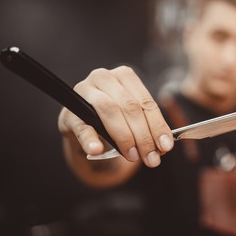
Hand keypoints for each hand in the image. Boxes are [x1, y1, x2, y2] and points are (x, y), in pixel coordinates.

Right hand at [58, 66, 173, 167]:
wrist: (84, 125)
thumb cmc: (115, 120)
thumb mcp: (134, 120)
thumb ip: (149, 129)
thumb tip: (164, 147)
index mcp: (125, 76)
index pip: (146, 102)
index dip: (158, 126)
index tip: (166, 147)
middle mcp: (104, 78)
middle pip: (130, 107)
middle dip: (143, 136)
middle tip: (151, 159)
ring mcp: (83, 92)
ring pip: (109, 111)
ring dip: (124, 138)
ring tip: (133, 156)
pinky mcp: (69, 112)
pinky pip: (82, 126)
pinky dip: (90, 139)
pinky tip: (97, 150)